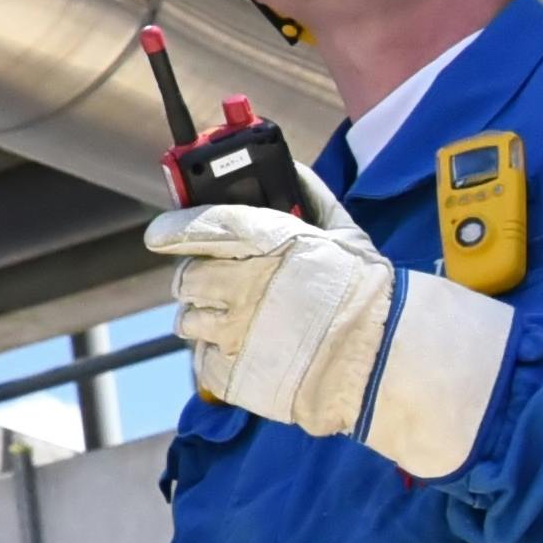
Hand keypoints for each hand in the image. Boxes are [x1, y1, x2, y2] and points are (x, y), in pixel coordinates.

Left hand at [144, 200, 507, 478]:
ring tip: (239, 322)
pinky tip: (248, 351)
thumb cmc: (367, 296)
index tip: (160, 234)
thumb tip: (292, 170)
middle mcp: (242, 285)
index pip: (201, 226)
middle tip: (223, 285)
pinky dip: (217, 355)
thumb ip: (312, 198)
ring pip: (187, 321)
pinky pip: (201, 359)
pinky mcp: (230, 372)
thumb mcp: (346, 235)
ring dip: (205, 319)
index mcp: (268, 244)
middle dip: (199, 280)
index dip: (174, 229)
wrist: (382, 362)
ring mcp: (233, 331)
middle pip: (187, 278)